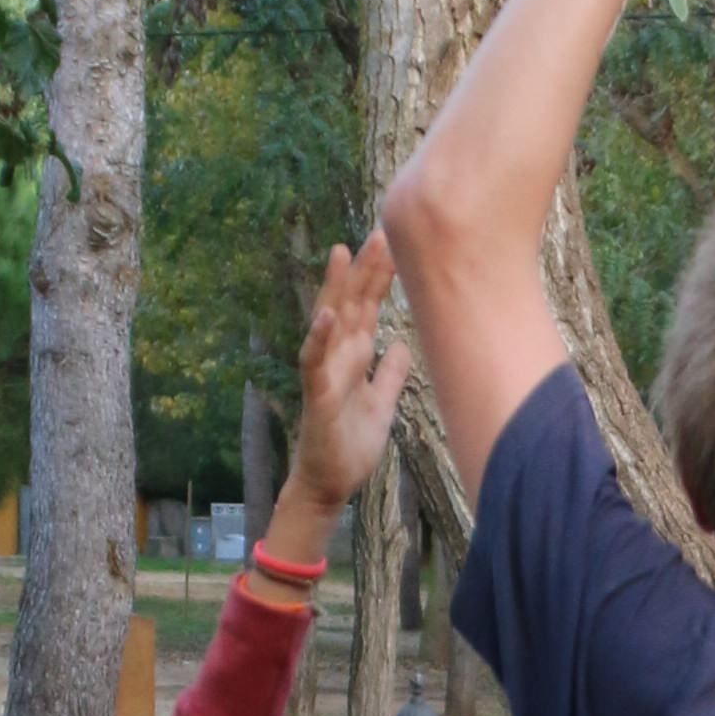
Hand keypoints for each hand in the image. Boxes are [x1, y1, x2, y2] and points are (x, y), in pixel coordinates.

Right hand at [276, 233, 413, 526]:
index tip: (396, 243)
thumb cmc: (350, 446)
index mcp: (354, 356)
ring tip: (342, 252)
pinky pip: (313, 362)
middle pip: (351, 304)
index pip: (368, 307)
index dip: (381, 277)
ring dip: (335, 288)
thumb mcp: (382, 404)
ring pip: (328, 322)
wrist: (330, 484)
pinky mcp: (316, 396)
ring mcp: (324, 373)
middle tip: (381, 231)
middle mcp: (337, 357)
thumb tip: (401, 345)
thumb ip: (389, 374)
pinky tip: (326, 315)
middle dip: (364, 269)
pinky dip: (318, 338)